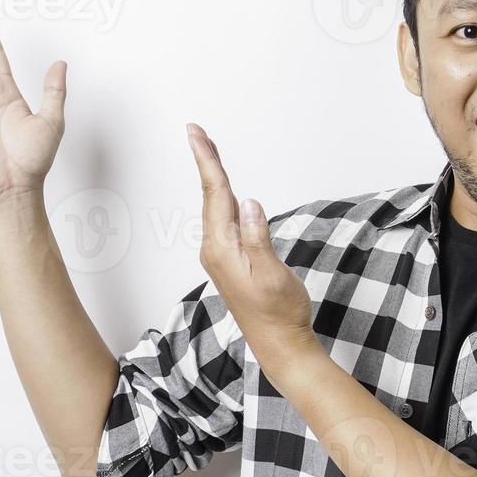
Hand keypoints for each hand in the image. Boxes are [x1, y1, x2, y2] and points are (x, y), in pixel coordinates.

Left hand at [187, 123, 318, 367]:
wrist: (279, 344)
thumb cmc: (280, 312)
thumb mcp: (272, 275)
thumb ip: (258, 238)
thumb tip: (248, 202)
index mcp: (223, 249)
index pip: (215, 195)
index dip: (208, 161)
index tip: (196, 134)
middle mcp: (215, 250)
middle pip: (210, 196)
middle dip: (205, 161)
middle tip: (197, 132)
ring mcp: (220, 256)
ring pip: (214, 207)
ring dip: (212, 178)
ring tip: (208, 151)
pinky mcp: (229, 261)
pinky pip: (221, 220)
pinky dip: (220, 198)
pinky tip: (223, 192)